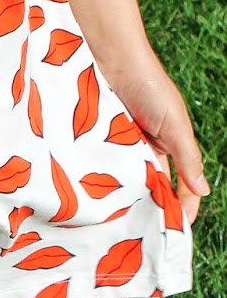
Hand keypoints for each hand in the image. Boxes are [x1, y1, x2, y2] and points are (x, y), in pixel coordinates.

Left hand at [96, 48, 211, 228]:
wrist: (111, 58)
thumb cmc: (149, 86)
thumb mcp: (175, 125)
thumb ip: (188, 158)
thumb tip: (203, 191)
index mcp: (168, 148)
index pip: (178, 187)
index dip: (181, 208)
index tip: (175, 231)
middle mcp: (143, 153)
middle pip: (149, 191)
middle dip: (148, 212)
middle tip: (142, 239)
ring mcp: (119, 150)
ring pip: (124, 186)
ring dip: (122, 204)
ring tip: (117, 230)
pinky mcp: (95, 146)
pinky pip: (99, 172)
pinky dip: (98, 187)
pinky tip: (95, 207)